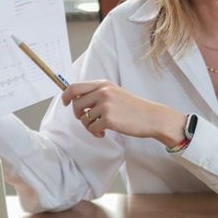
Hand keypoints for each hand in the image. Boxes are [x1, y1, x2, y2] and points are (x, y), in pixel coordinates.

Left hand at [62, 80, 184, 145]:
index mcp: (104, 84)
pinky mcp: (109, 119)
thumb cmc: (134, 108)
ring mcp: (106, 105)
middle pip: (76, 104)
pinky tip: (105, 133)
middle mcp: (103, 92)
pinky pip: (92, 128)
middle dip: (78, 114)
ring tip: (100, 128)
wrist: (152, 117)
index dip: (66, 96)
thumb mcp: (116, 93)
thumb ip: (98, 93)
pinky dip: (96, 133)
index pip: (75, 87)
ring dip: (89, 126)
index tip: (65, 103)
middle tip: (86, 120)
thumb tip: (76, 100)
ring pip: (83, 118)